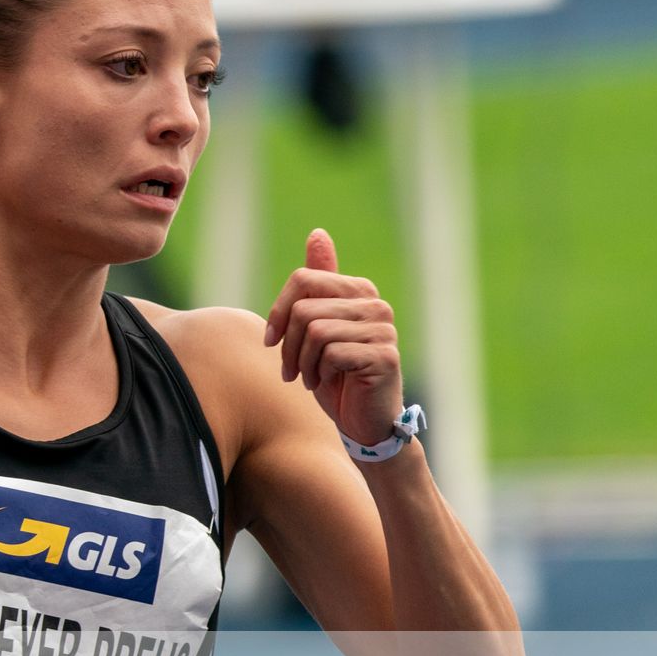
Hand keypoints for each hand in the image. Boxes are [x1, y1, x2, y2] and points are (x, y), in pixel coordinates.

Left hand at [263, 229, 403, 446]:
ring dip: (302, 362)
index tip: (271, 341)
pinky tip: (329, 384)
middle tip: (290, 370)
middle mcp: (375, 305)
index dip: (278, 311)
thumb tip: (317, 233)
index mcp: (359, 291)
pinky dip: (319, 374)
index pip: (303, 279)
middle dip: (288, 344)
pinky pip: (331, 353)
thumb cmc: (336, 376)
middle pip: (304, 307)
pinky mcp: (385, 356)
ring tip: (310, 378)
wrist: (364, 422)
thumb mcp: (318, 326)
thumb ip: (319, 283)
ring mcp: (383, 330)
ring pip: (315, 331)